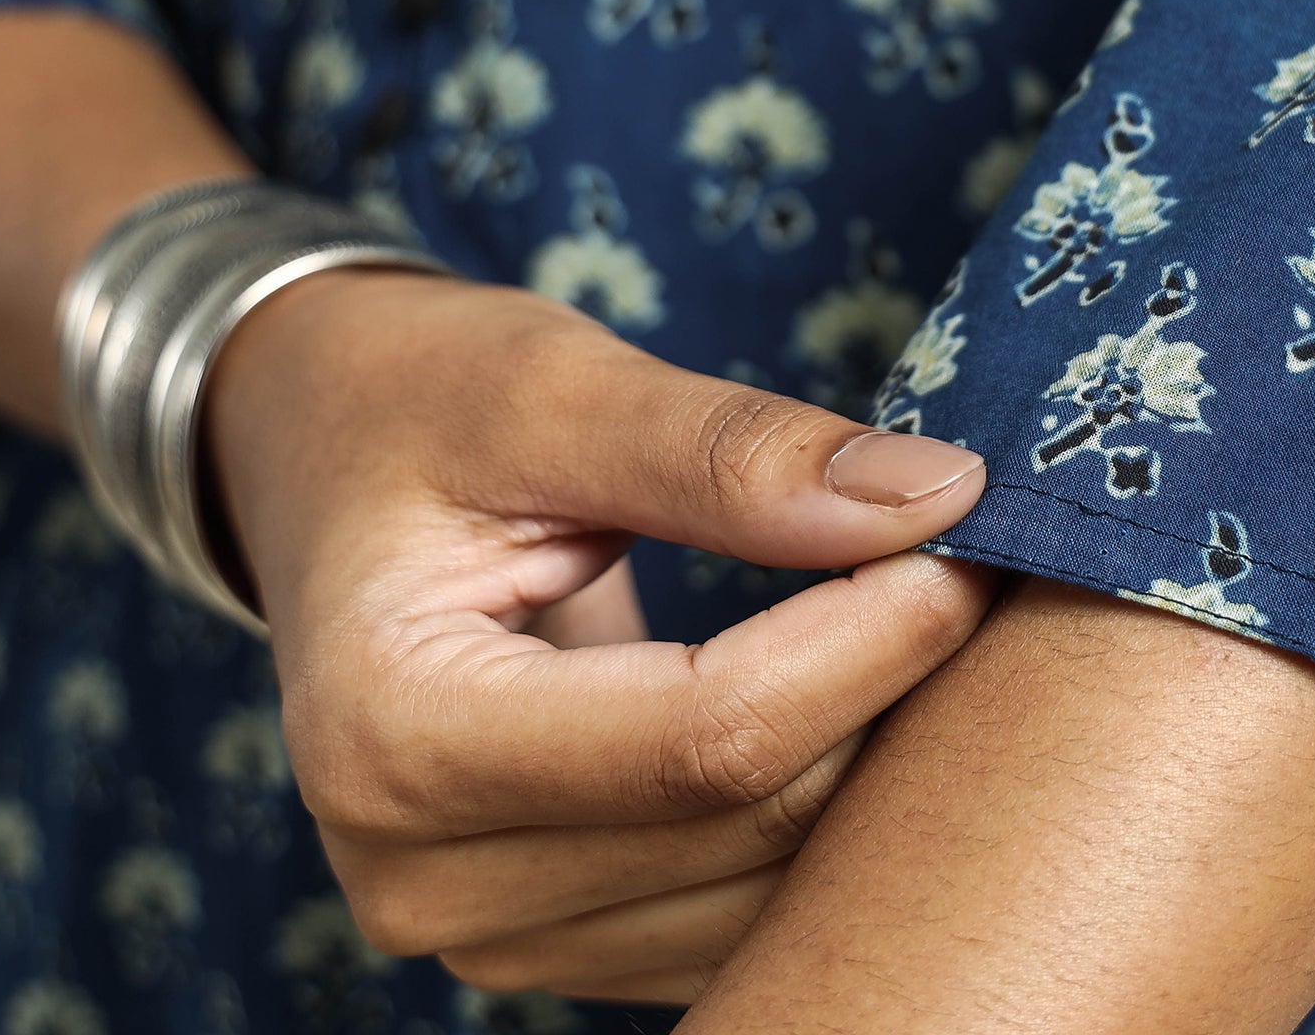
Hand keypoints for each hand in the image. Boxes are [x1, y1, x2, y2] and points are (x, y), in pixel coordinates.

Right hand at [203, 268, 994, 1003]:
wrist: (324, 456)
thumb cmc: (421, 400)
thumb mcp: (554, 387)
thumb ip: (730, 452)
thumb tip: (932, 497)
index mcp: (393, 732)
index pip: (707, 738)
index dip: (873, 639)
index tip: (975, 534)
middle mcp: (422, 875)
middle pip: (750, 823)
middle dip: (897, 695)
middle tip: (990, 561)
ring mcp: (485, 927)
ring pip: (769, 891)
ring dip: (881, 763)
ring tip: (936, 617)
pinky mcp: (554, 928)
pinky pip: (744, 908)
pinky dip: (829, 810)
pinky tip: (869, 698)